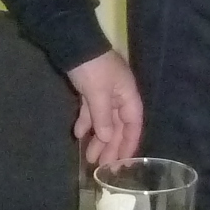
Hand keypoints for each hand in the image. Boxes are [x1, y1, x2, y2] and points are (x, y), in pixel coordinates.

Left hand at [65, 50, 142, 167]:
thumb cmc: (92, 67)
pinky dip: (86, 122)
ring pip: (104, 120)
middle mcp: (119, 95)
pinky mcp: (90, 89)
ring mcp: (104, 92)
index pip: (134, 123)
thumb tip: (107, 138)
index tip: (124, 161)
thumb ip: (103, 117)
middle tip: (103, 166)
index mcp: (128, 94)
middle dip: (110, 145)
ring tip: (89, 157)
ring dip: (97, 138)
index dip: (129, 143)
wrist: (74, 42)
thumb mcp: (98, 93)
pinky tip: (78, 134)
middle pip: (118, 125)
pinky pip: (91, 111)